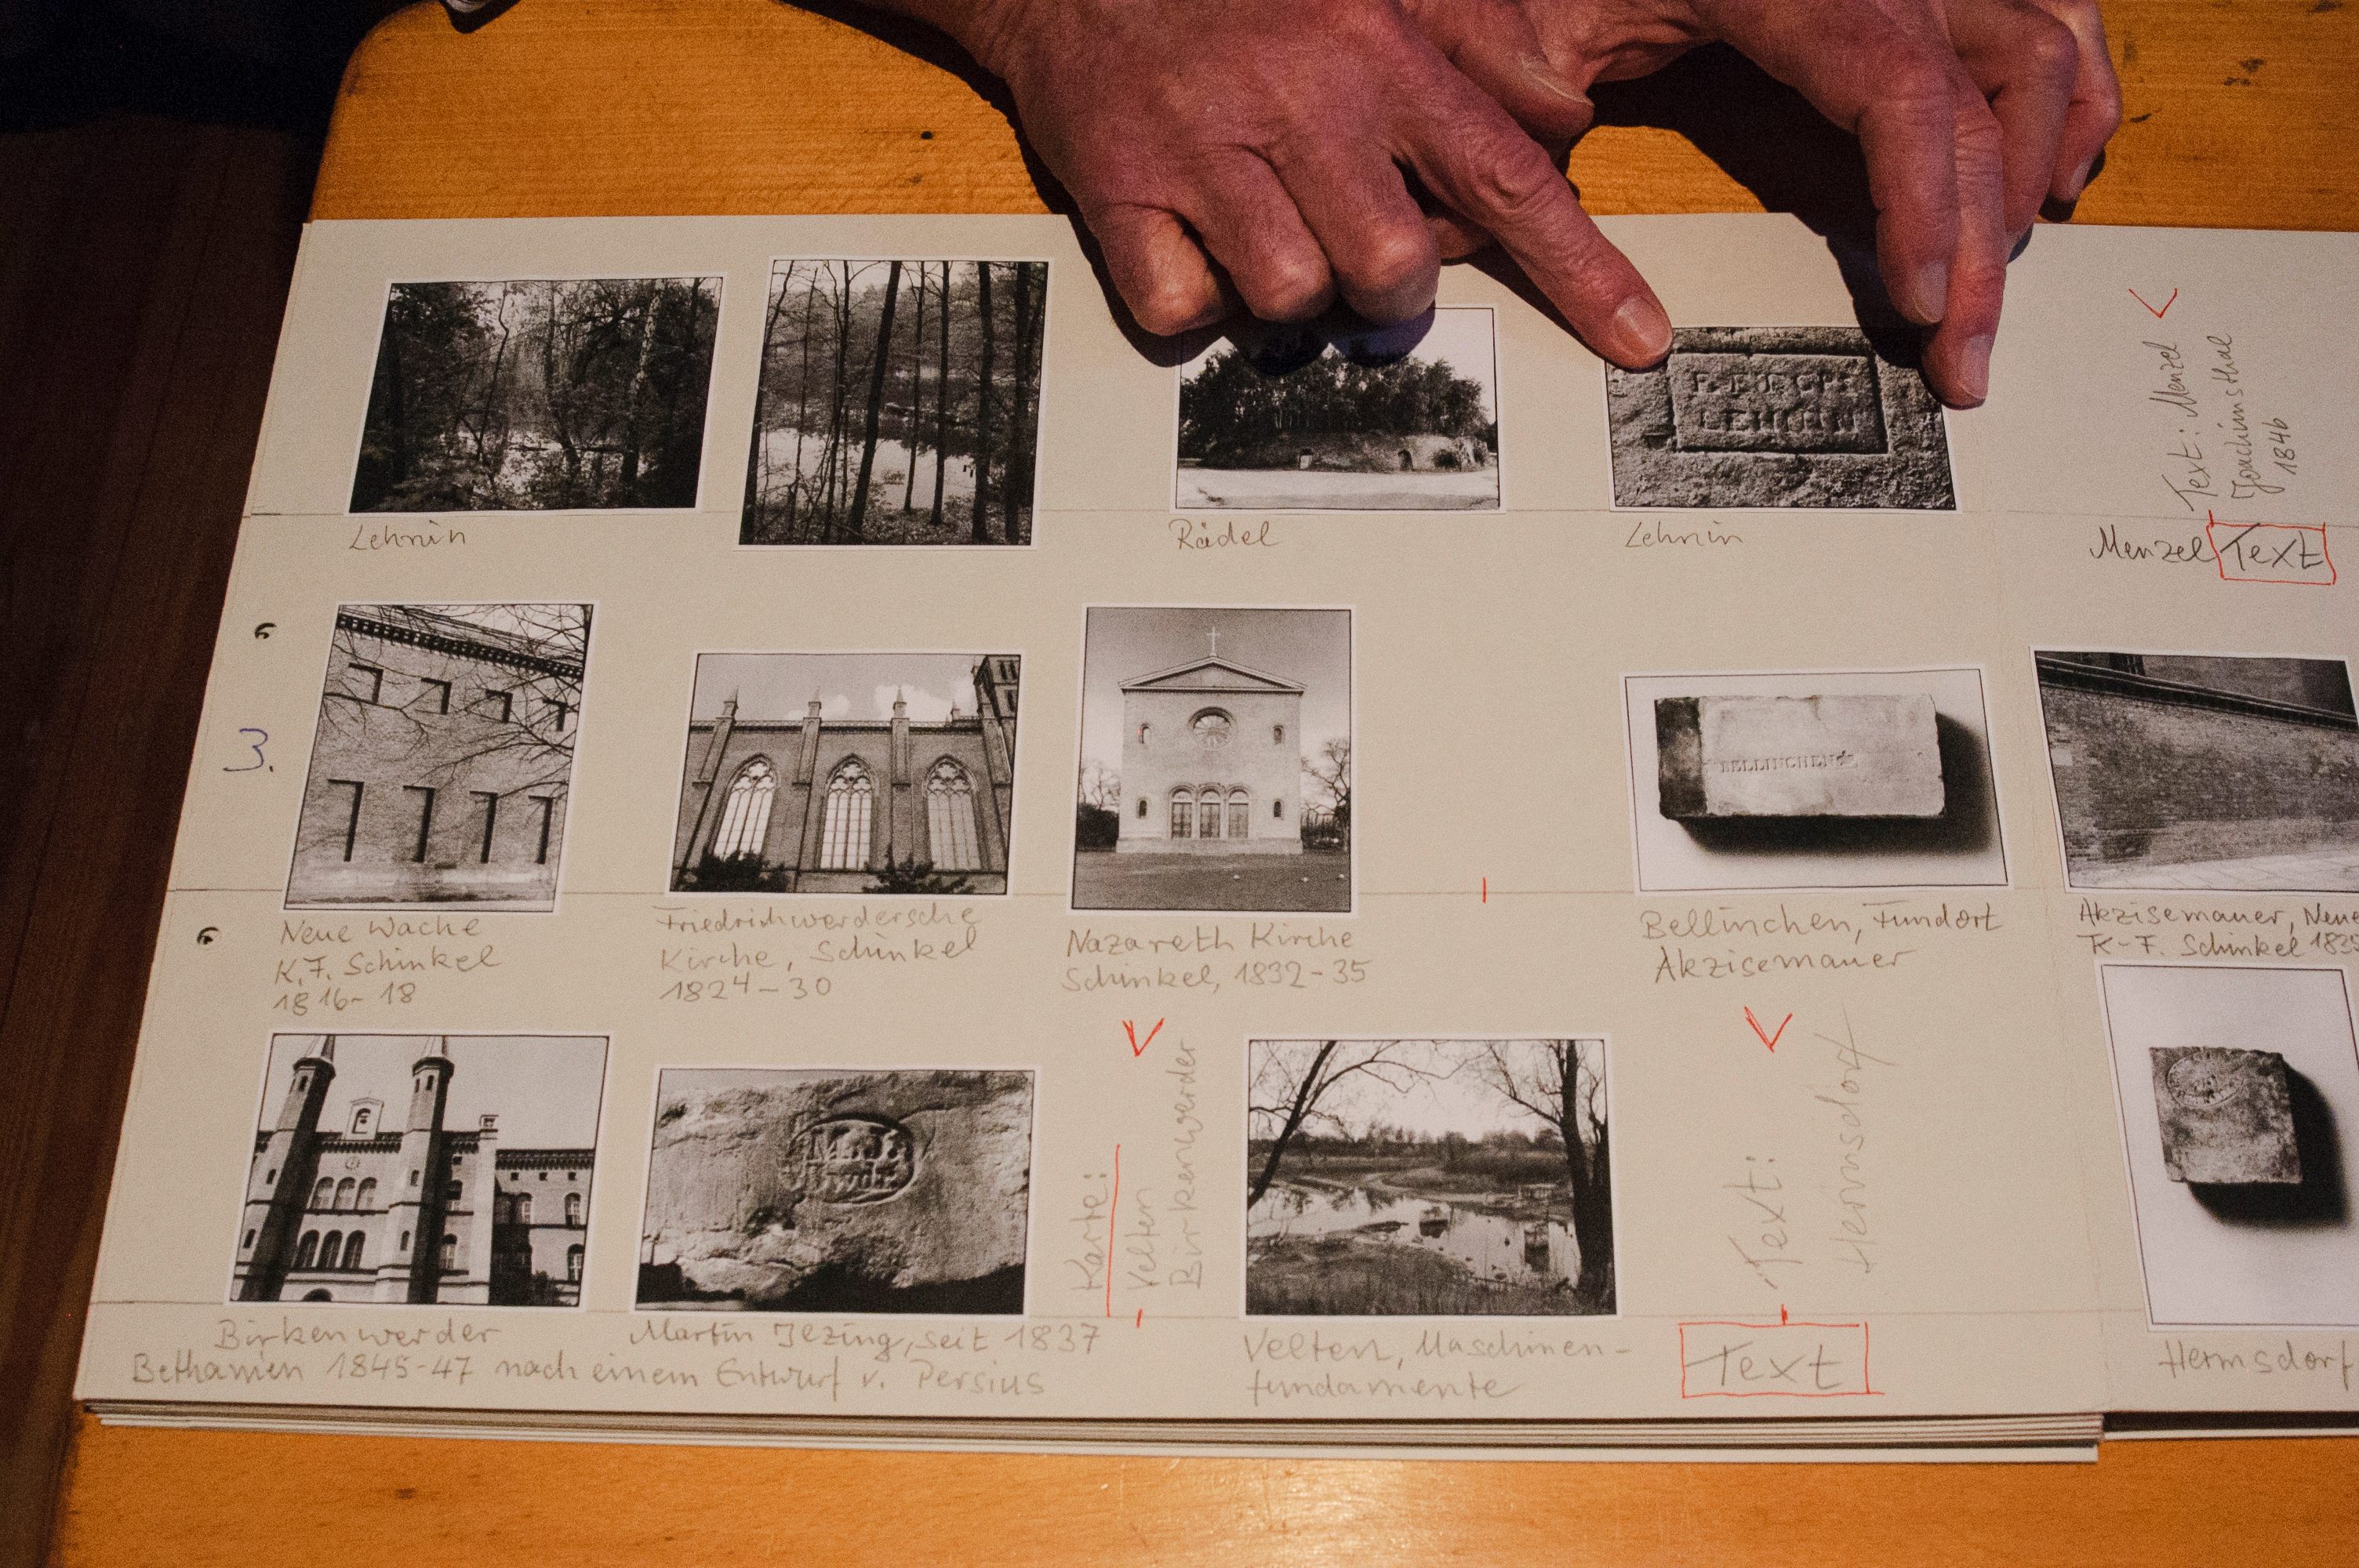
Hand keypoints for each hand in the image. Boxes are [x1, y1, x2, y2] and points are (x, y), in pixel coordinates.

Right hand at [902, 0, 1676, 368]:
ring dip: (1283, 291)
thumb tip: (1566, 115)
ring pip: (1291, 300)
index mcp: (1380, 53)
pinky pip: (1184, 311)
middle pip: (1395, 270)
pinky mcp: (1122, 192)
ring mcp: (1208, 151)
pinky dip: (1191, 300)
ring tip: (1257, 226)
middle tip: (1347, 245)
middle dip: (1385, 288)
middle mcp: (1303, 102)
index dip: (1582, 270)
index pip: (1508, 176)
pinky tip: (1187, 241)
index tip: (1639, 337)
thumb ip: (1478, 53)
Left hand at [1408, 0, 2123, 404]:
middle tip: (1962, 362)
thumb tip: (1553, 129)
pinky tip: (2048, 178)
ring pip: (2036, 47)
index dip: (1924, 198)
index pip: (1895, 82)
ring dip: (2033, 167)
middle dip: (1984, 242)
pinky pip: (2037, 17)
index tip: (1925, 302)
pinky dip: (2063, 97)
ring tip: (1994, 283)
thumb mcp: (1531, 15)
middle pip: (1979, 92)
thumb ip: (1521, 81)